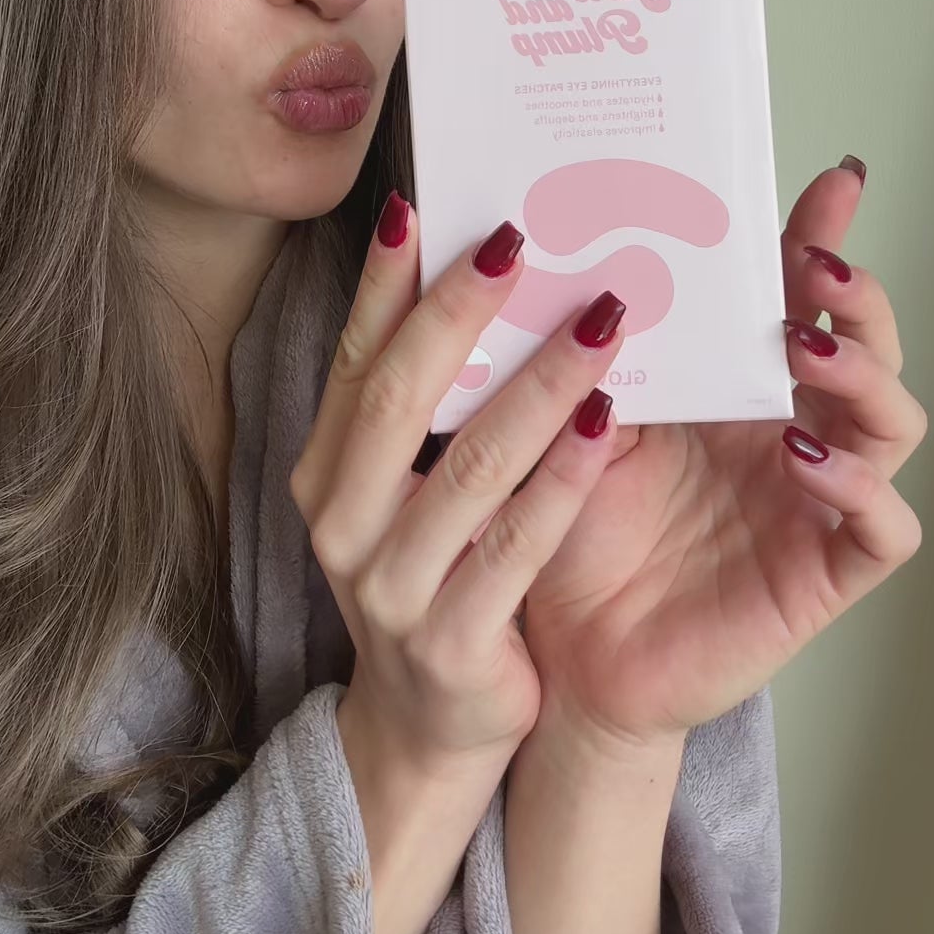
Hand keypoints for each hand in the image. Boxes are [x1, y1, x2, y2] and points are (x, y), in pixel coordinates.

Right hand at [288, 192, 626, 787]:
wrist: (431, 729)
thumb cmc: (435, 575)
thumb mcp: (409, 490)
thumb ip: (432, 406)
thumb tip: (488, 278)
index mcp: (327, 470)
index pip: (355, 357)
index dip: (384, 281)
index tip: (422, 205)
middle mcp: (343, 522)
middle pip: (400, 394)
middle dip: (462, 310)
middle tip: (521, 239)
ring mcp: (391, 586)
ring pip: (470, 464)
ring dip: (539, 384)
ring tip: (601, 317)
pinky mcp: (451, 643)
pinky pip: (517, 545)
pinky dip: (564, 480)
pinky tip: (607, 426)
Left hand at [518, 158, 926, 752]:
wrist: (556, 657)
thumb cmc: (566, 533)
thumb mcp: (573, 416)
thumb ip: (594, 345)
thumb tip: (582, 236)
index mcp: (733, 385)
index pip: (797, 297)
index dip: (822, 238)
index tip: (829, 182)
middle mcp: (787, 431)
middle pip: (866, 344)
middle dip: (855, 294)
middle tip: (816, 261)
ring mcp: (815, 501)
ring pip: (893, 423)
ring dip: (864, 374)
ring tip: (806, 345)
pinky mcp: (823, 573)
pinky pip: (882, 526)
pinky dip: (859, 485)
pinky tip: (805, 453)